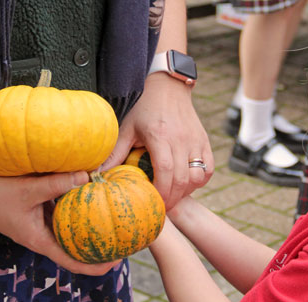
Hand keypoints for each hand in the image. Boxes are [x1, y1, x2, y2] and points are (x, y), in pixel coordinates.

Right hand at [0, 169, 118, 275]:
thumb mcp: (28, 189)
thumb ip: (56, 183)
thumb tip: (88, 176)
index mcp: (42, 242)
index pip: (75, 264)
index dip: (98, 266)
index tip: (118, 262)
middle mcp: (45, 239)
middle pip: (78, 252)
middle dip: (101, 250)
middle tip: (125, 243)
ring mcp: (42, 228)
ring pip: (71, 235)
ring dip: (91, 231)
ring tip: (116, 225)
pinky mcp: (39, 216)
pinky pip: (63, 218)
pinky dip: (77, 213)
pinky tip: (92, 202)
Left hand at [106, 74, 212, 210]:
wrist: (168, 87)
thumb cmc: (144, 108)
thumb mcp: (127, 128)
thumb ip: (115, 152)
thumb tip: (98, 173)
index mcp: (160, 136)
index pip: (166, 171)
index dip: (162, 191)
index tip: (155, 203)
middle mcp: (181, 140)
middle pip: (182, 179)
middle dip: (173, 198)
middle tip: (163, 207)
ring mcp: (195, 141)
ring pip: (198, 176)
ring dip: (187, 191)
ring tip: (175, 196)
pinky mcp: (204, 142)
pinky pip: (209, 169)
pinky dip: (200, 181)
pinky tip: (188, 184)